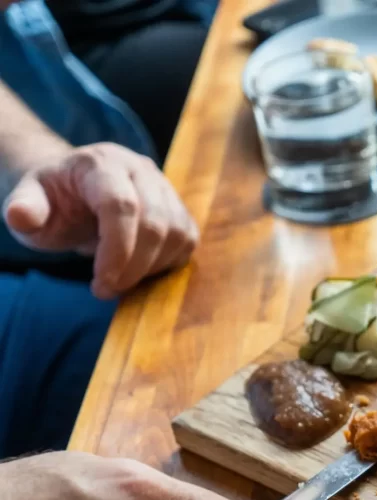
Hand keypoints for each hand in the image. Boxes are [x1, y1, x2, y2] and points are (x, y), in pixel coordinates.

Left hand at [2, 143, 197, 298]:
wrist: (77, 191)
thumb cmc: (54, 202)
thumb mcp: (28, 203)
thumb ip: (24, 209)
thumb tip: (21, 216)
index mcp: (101, 163)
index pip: (121, 205)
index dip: (117, 250)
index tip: (102, 283)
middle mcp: (140, 169)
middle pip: (155, 223)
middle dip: (133, 267)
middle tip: (106, 290)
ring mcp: (165, 187)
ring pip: (177, 234)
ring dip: (150, 267)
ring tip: (120, 278)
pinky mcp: (180, 209)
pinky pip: (186, 241)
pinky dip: (166, 263)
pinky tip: (138, 268)